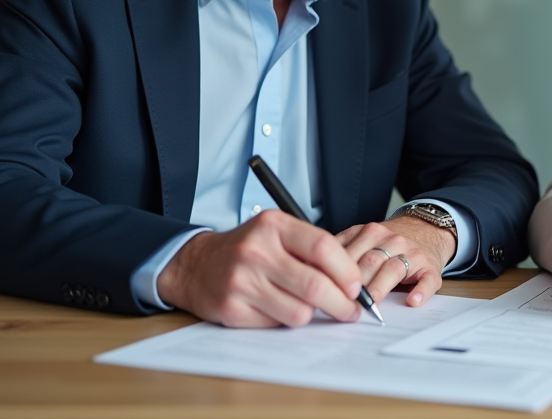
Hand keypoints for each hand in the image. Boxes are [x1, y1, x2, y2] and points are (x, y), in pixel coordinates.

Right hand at [157, 210, 362, 327]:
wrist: (196, 265)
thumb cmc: (248, 249)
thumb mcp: (277, 233)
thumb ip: (311, 250)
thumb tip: (351, 282)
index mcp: (273, 226)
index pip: (322, 247)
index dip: (346, 271)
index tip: (355, 286)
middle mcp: (256, 252)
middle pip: (315, 285)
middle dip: (341, 304)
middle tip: (350, 311)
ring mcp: (241, 282)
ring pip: (299, 311)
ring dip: (312, 314)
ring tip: (308, 306)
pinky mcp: (232, 309)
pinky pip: (276, 325)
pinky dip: (284, 321)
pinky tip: (277, 308)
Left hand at [336, 216, 455, 307]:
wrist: (425, 229)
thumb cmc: (389, 243)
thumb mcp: (364, 238)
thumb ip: (342, 251)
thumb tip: (311, 272)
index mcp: (369, 232)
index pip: (349, 253)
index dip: (336, 275)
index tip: (326, 293)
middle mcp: (390, 239)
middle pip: (369, 262)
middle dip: (356, 286)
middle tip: (345, 306)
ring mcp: (411, 253)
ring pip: (393, 269)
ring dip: (380, 289)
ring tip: (371, 307)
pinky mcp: (429, 267)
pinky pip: (426, 279)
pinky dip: (420, 291)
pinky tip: (412, 300)